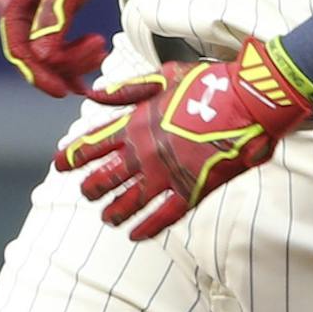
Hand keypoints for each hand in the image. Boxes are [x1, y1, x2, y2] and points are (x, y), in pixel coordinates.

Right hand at [0, 0, 112, 97]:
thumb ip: (52, 19)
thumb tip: (41, 57)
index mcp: (11, 0)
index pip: (18, 49)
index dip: (38, 73)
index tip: (62, 90)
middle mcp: (17, 10)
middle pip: (34, 56)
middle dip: (64, 63)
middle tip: (98, 51)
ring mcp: (34, 13)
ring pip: (48, 53)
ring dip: (74, 58)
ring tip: (100, 45)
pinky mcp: (53, 14)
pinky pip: (59, 44)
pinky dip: (76, 52)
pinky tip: (96, 46)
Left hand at [55, 38, 312, 239]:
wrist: (252, 101)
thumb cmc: (212, 83)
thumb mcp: (165, 76)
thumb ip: (128, 90)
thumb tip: (93, 94)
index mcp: (136, 122)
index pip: (92, 144)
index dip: (73, 157)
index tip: (61, 165)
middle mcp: (144, 152)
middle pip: (104, 178)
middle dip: (91, 187)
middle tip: (87, 193)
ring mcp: (167, 174)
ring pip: (128, 202)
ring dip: (113, 212)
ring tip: (106, 218)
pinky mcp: (191, 191)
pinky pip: (162, 217)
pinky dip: (146, 228)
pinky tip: (135, 235)